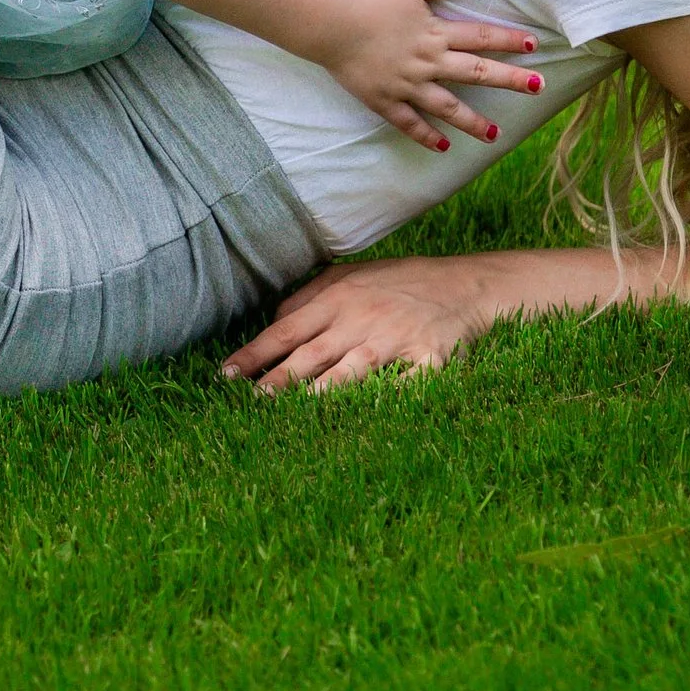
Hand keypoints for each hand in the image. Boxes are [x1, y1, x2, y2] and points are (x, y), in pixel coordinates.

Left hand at [221, 258, 487, 393]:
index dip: (254, 354)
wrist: (465, 283)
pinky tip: (375, 415)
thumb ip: (309, 297)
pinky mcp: (430, 359)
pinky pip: (410, 383)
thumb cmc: (400, 282)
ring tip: (296, 411)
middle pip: (312, 354)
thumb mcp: (350, 275)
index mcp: (338, 299)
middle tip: (249, 403)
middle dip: (278, 380)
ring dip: (324, 391)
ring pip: (353, 369)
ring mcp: (396, 339)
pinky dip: (394, 398)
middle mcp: (362, 318)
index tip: (224, 376)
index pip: (286, 330)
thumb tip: (271, 321)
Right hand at [306, 0, 539, 150]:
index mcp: (435, 33)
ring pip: (447, 107)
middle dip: (509, 80)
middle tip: (538, 87)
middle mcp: (427, 62)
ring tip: (495, 134)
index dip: (507, 39)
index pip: (480, 37)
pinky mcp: (385, 101)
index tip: (533, 45)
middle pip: (475, 73)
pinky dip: (426, 136)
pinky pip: (409, 123)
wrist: (330, 22)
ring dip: (473, 121)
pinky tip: (443, 147)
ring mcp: (407, 85)